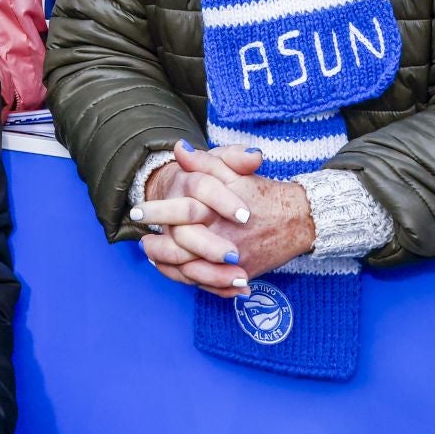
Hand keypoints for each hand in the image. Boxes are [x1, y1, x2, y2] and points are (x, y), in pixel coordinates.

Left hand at [136, 143, 316, 296]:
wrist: (298, 219)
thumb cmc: (263, 194)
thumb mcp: (235, 172)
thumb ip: (206, 162)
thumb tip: (179, 149)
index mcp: (217, 210)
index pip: (180, 212)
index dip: (156, 211)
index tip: (136, 211)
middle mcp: (222, 237)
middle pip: (180, 248)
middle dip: (157, 247)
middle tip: (142, 243)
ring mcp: (231, 260)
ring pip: (191, 271)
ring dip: (168, 266)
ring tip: (154, 258)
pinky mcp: (239, 274)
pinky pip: (209, 283)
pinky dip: (190, 280)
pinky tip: (178, 271)